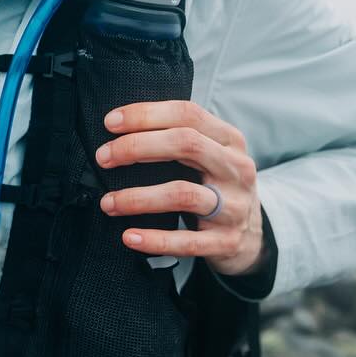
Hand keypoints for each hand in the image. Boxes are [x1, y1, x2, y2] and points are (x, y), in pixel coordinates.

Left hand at [92, 99, 265, 277]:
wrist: (252, 238)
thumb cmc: (216, 187)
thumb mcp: (211, 156)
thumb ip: (179, 139)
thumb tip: (119, 129)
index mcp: (229, 140)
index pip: (188, 114)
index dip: (146, 115)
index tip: (110, 123)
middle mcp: (236, 169)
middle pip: (186, 144)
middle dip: (137, 147)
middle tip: (103, 157)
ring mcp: (234, 206)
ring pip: (183, 194)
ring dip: (138, 197)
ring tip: (108, 202)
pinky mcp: (227, 242)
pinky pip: (187, 241)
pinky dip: (155, 240)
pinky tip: (129, 237)